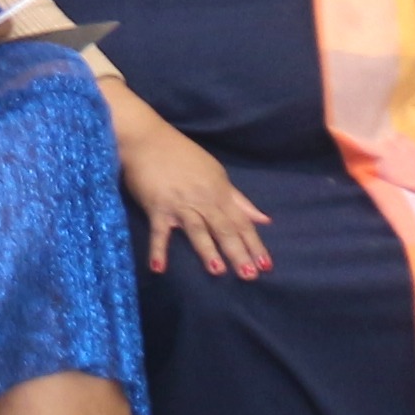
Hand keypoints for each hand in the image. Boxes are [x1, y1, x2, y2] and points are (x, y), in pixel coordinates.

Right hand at [119, 119, 272, 275]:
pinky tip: (159, 268)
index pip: (242, 222)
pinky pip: (159, 232)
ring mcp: (180, 204)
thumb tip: (263, 220)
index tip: (267, 266)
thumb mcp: (216, 174)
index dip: (254, 244)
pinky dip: (158, 249)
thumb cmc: (182, 155)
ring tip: (217, 271)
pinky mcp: (157, 207)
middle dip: (238, 252)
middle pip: (224, 229)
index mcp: (220, 192)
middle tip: (250, 276)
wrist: (147, 138)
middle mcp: (204, 200)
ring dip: (207, 250)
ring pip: (198, 229)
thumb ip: (239, 200)